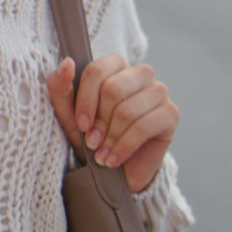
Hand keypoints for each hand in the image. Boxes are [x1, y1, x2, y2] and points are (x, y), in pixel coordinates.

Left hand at [45, 54, 177, 193]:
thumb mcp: (68, 113)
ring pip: (127, 110)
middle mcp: (141, 73)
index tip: (81, 124)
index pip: (97, 71)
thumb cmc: (92, 134)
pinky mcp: (171, 114)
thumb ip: (60, 86)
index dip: (85, 100)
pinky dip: (124, 147)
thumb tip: (67, 63)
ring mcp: (159, 91)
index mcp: (116, 65)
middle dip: (99, 121)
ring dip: (110, 138)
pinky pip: (143, 127)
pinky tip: (113, 159)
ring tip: (101, 154)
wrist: (116, 169)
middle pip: (113, 90)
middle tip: (92, 142)